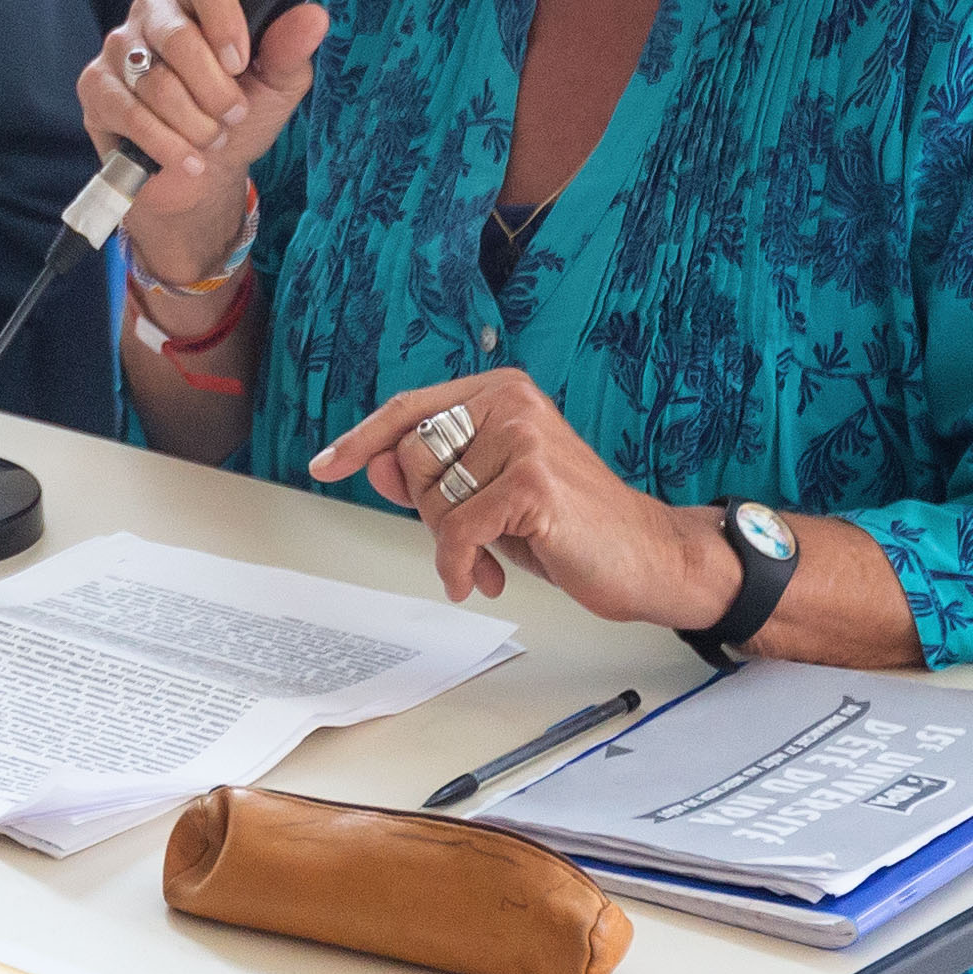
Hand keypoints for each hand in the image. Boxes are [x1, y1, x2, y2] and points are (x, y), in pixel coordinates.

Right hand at [75, 0, 328, 282]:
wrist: (200, 175)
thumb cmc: (237, 119)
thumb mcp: (276, 87)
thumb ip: (289, 50)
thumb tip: (314, 17)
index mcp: (196, 1)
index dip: (225, 20)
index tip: (241, 64)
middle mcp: (151, 14)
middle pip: (178, 38)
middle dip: (215, 92)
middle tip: (233, 117)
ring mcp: (118, 49)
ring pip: (155, 82)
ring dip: (194, 124)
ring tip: (210, 140)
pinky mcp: (95, 88)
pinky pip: (129, 112)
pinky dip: (165, 144)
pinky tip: (187, 159)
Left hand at [312, 367, 719, 615]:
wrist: (646, 557)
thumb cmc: (567, 526)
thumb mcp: (489, 494)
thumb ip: (434, 475)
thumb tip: (372, 464)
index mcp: (501, 392)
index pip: (410, 409)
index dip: (363, 440)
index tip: (326, 464)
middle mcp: (511, 402)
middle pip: (411, 458)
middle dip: (427, 510)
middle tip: (469, 538)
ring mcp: (524, 438)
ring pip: (433, 499)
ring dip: (450, 545)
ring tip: (485, 562)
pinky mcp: (533, 483)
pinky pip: (458, 530)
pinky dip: (459, 565)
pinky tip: (481, 581)